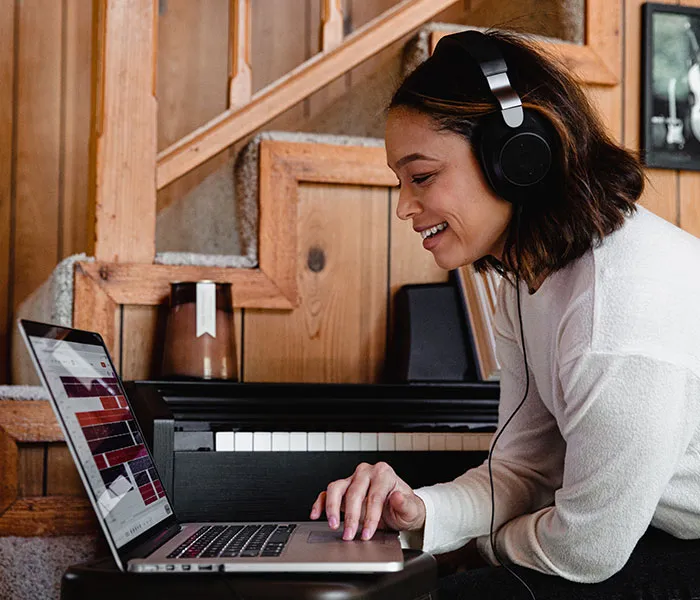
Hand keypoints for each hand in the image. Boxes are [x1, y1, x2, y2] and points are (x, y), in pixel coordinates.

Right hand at [309, 461, 425, 540]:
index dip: (370, 516)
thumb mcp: (411, 509)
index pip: (374, 496)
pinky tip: (317, 514)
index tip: (367, 532)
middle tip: (350, 535)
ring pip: (336, 488)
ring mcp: (353, 479)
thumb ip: (405, 504)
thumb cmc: (404, 508)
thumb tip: (397, 497)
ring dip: (332, 507)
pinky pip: (327, 493)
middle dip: (351, 517)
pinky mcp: (343, 488)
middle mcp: (366, 472)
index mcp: (384, 474)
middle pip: (354, 492)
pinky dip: (321, 503)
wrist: (400, 510)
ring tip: (333, 524)